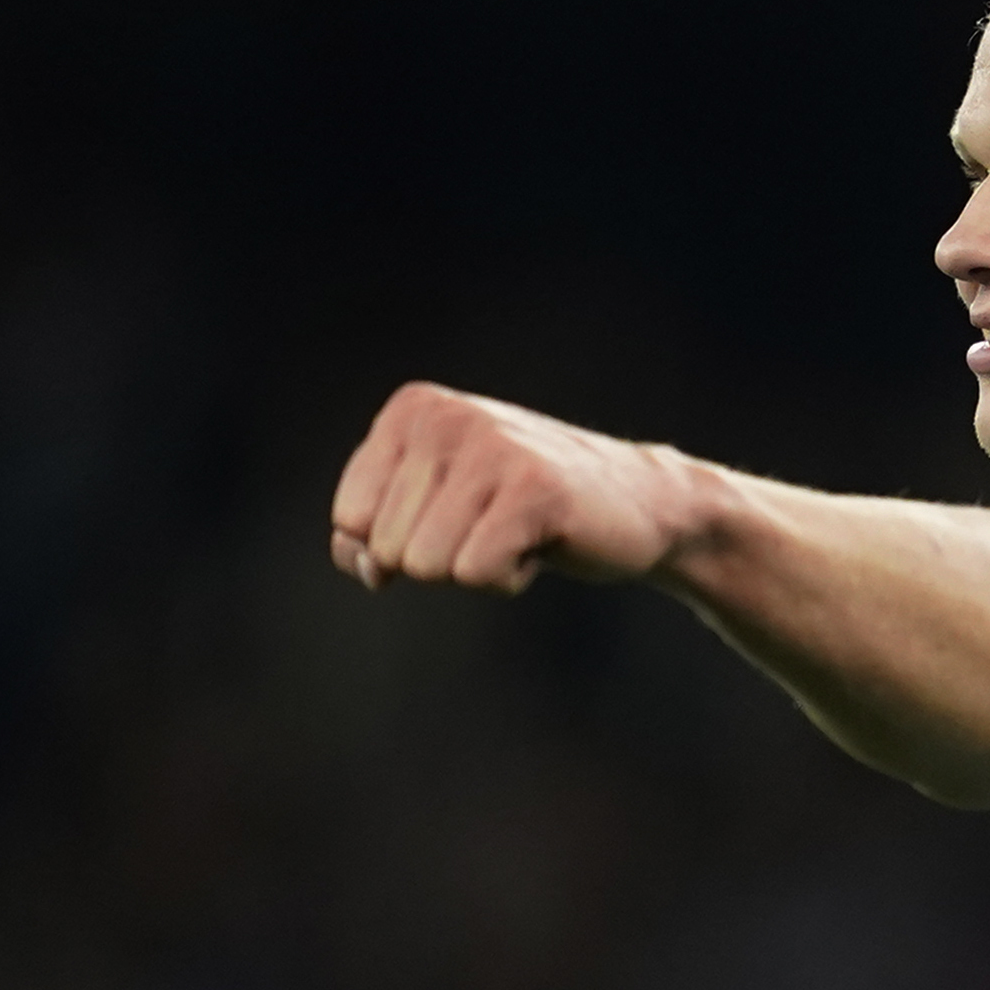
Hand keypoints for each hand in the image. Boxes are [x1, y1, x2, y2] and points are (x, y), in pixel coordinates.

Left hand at [329, 381, 696, 593]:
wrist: (640, 505)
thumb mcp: (436, 508)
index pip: (349, 518)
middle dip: (441, 557)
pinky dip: (507, 579)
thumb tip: (364, 565)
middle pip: (387, 548)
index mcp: (413, 410)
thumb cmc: (527, 509)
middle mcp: (446, 416)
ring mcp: (492, 448)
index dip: (399, 543)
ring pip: (426, 565)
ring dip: (475, 569)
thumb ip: (371, 534)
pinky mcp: (533, 488)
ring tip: (518, 533)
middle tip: (497, 525)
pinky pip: (475, 572)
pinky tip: (540, 545)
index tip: (456, 517)